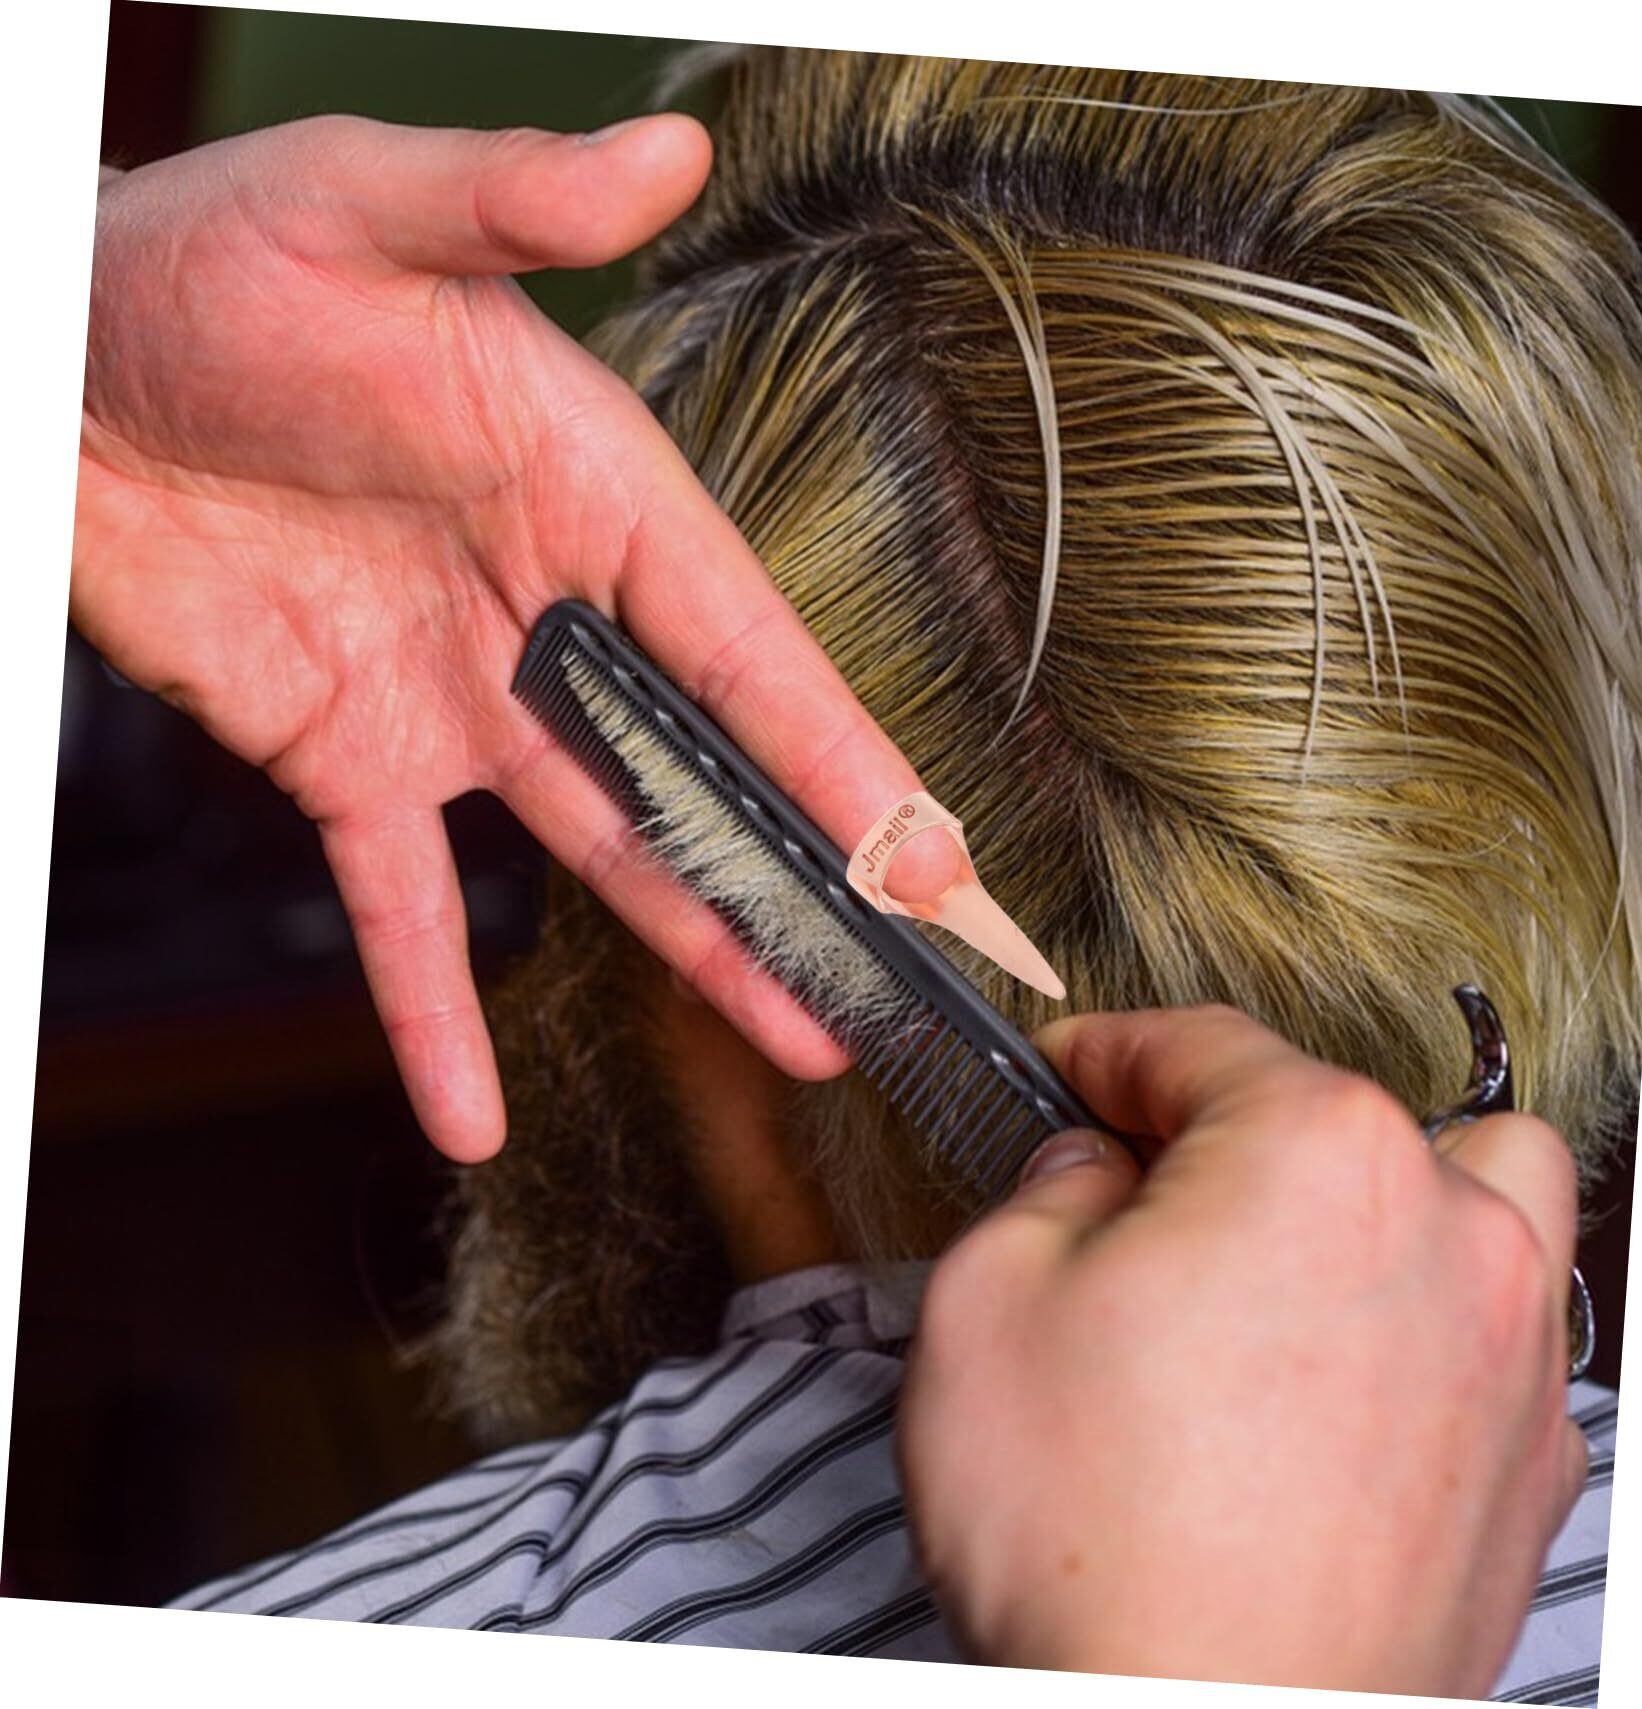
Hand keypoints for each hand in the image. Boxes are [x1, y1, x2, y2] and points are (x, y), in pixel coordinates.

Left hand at [74, 114, 957, 1159]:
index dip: (843, 757)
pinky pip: (398, 909)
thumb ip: (513, 197)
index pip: (747, 647)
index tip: (930, 857)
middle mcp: (550, 613)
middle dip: (804, 879)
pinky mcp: (347, 766)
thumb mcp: (364, 211)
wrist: (40, 361)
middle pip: (703, 770)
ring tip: (794, 1037)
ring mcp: (456, 706)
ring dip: (692, 950)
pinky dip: (428, 1011)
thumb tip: (666, 145)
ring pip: (598, 854)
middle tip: (894, 982)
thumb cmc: (207, 262)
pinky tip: (470, 1116)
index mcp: (594, 497)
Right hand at [898, 1005, 1585, 1695]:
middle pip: (1342, 1111)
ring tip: (1283, 1266)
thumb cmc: (1090, 1531)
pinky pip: (1495, 1342)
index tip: (1064, 1077)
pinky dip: (1423, 1328)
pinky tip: (1331, 1393)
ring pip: (1476, 1198)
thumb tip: (1097, 1170)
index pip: (1200, 1044)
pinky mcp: (1526, 1474)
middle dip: (1235, 1130)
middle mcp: (1450, 1230)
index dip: (1105, 1053)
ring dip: (1381, 1198)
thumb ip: (1047, 1185)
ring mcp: (1511, 1357)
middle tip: (1144, 1198)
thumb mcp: (988, 1299)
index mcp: (1317, 1151)